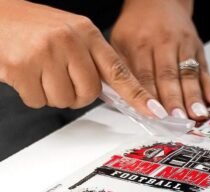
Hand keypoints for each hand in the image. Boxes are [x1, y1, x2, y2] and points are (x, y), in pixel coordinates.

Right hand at [0, 0, 166, 117]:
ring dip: (53, 93)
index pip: (118, 70)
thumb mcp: (72, 36)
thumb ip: (94, 62)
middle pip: (89, 94)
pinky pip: (39, 101)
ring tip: (40, 69)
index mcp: (86, 33)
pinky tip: (26, 73)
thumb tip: (116, 94)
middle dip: (76, 93)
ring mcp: (45, 52)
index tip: (154, 111)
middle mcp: (69, 40)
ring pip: (64, 101)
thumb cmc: (36, 30)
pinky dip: (33, 94)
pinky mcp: (22, 67)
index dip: (138, 95)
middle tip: (59, 74)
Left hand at [111, 0, 209, 119]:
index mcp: (138, 44)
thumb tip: (123, 103)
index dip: (150, 96)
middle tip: (178, 119)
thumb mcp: (120, 43)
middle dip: (174, 99)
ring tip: (198, 115)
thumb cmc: (137, 28)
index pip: (144, 75)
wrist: (158, 0)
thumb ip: (122, 70)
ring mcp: (182, 45)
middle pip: (168, 75)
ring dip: (194, 96)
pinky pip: (204, 69)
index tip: (155, 115)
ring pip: (188, 74)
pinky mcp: (197, 48)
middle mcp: (162, 43)